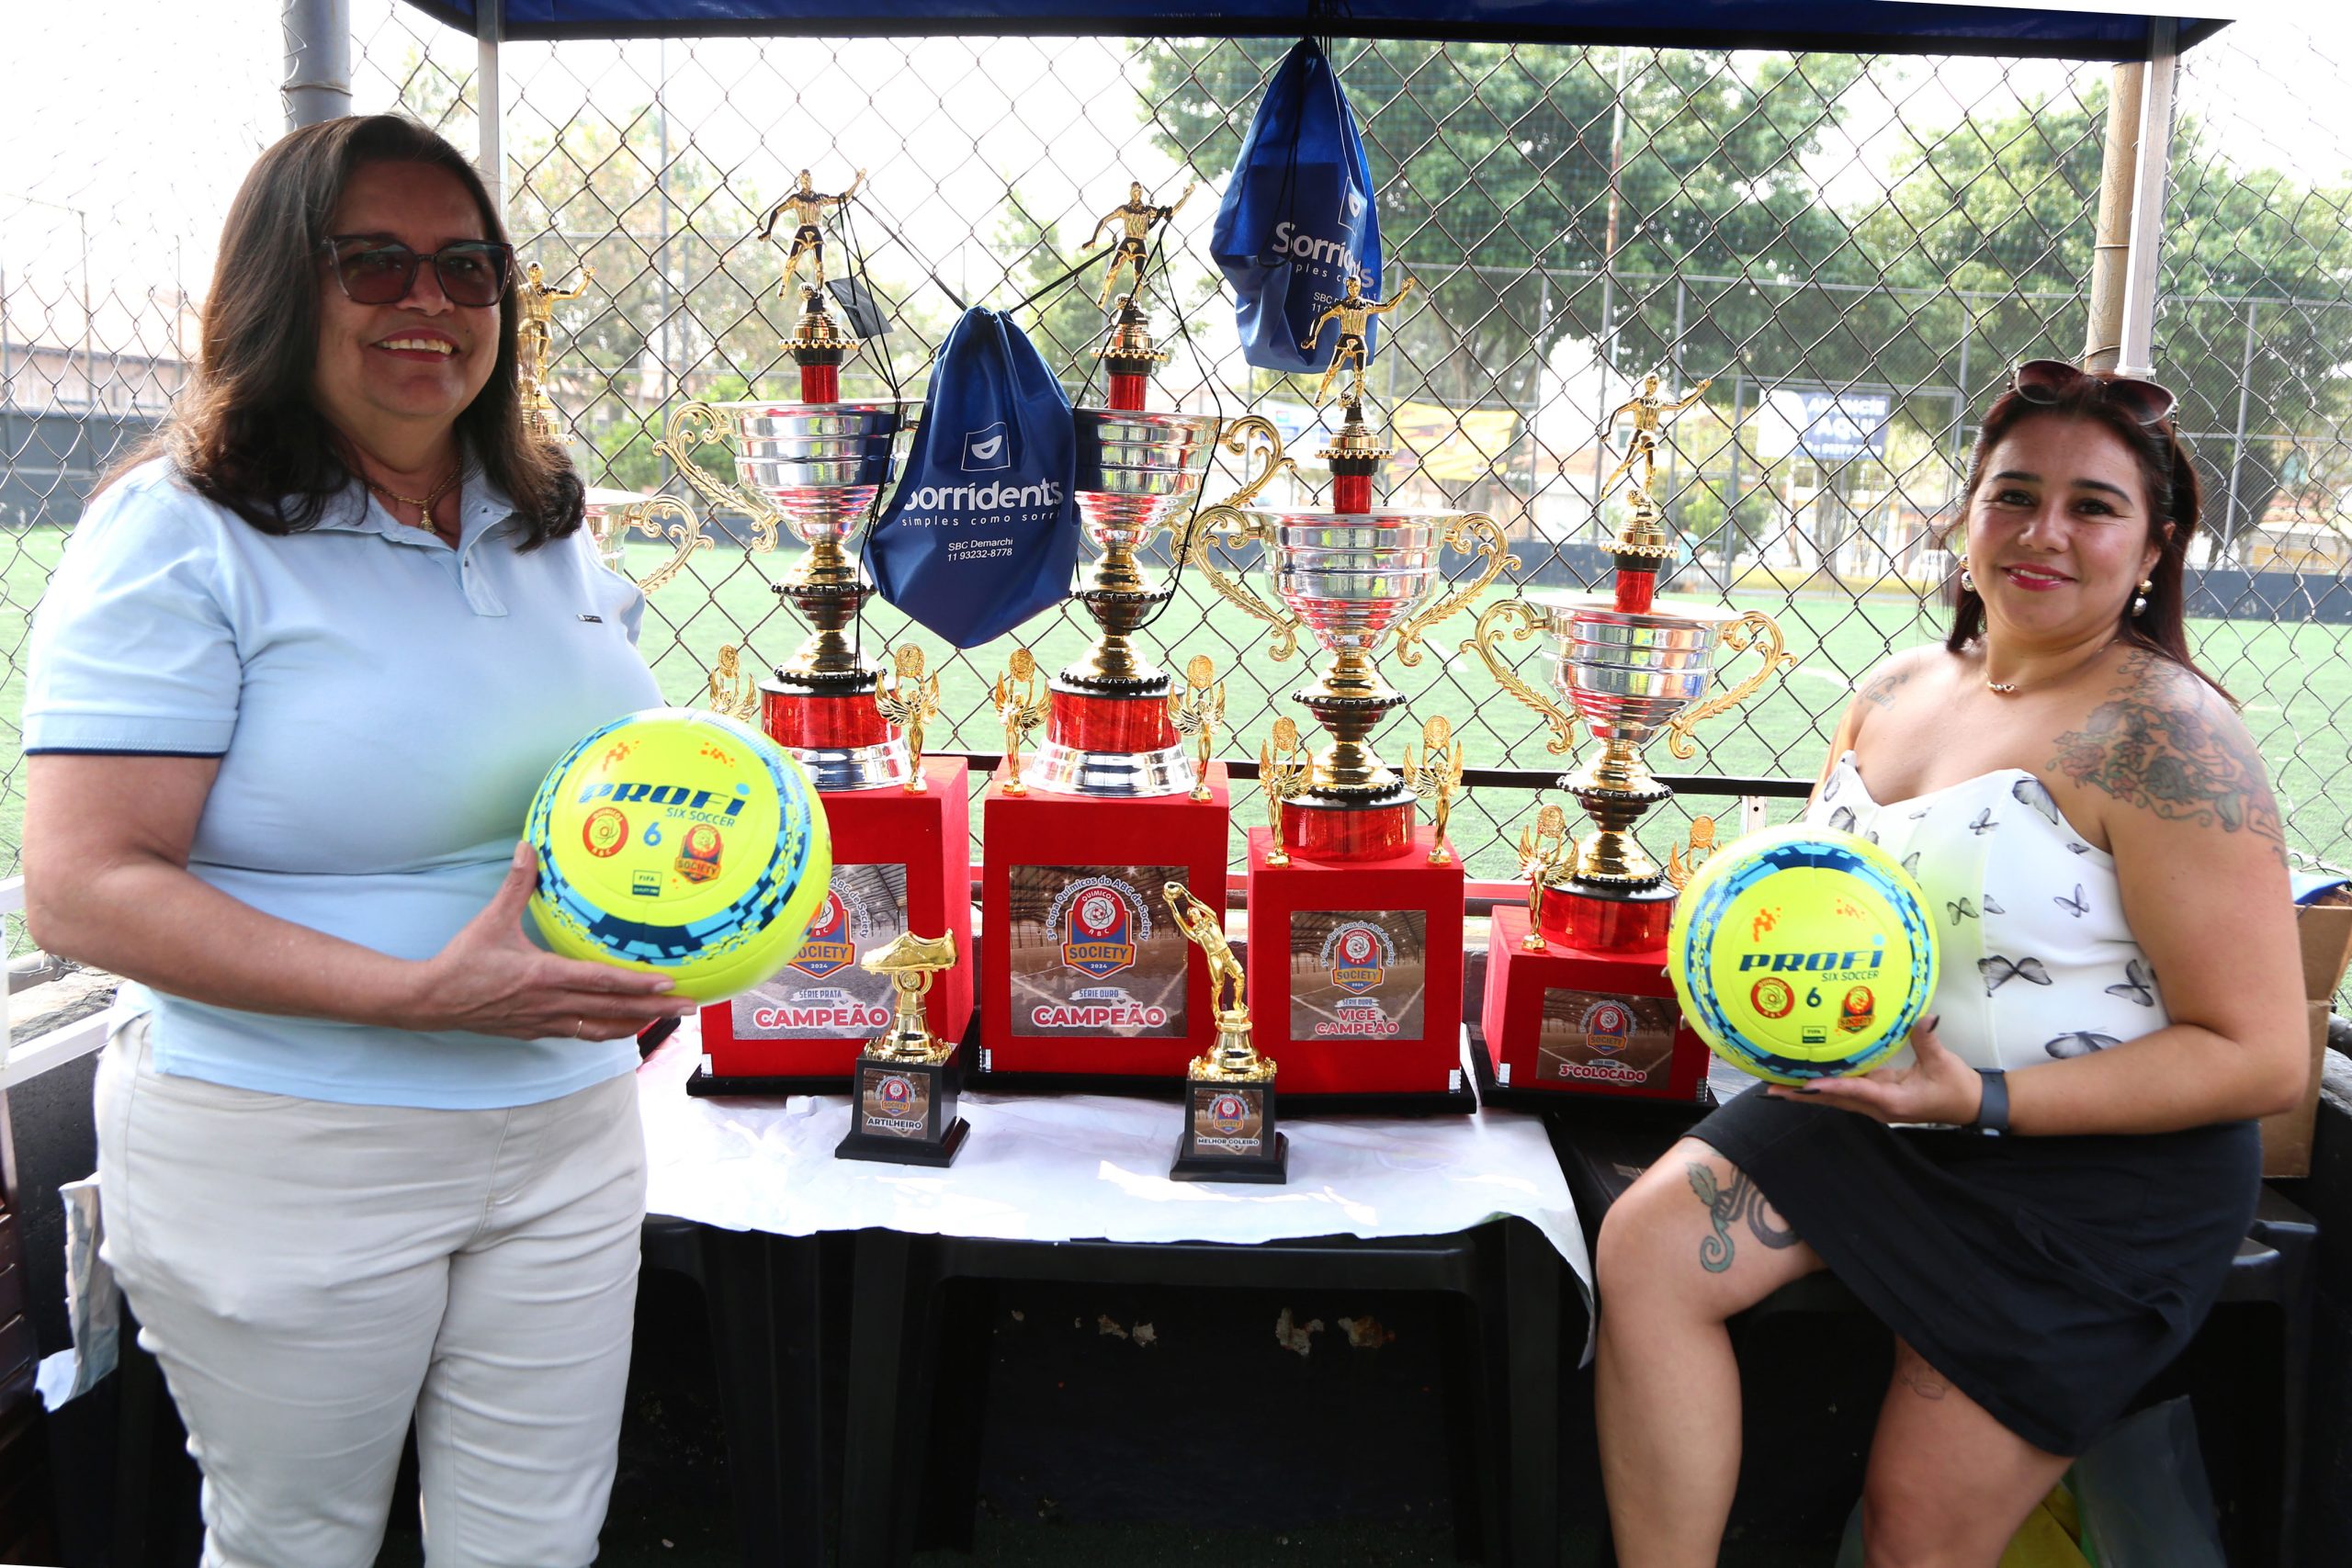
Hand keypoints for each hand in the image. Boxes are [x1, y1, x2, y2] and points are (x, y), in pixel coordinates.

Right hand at [405, 842, 691, 1042]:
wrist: (431, 1001)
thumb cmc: (463, 961)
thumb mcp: (490, 920)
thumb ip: (515, 884)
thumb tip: (529, 846)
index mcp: (543, 975)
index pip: (600, 981)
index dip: (637, 984)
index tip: (668, 983)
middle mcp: (551, 1003)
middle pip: (613, 1009)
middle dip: (655, 1009)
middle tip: (690, 1007)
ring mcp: (546, 1021)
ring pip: (602, 1027)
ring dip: (637, 1023)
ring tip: (668, 1018)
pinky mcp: (537, 1031)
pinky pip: (582, 1034)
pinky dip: (608, 1030)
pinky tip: (624, 1027)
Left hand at [1764, 1013, 1985, 1127]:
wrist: (1969, 1104)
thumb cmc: (1957, 1087)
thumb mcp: (1943, 1062)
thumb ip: (1928, 1039)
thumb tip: (1924, 1017)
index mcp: (1894, 1101)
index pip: (1857, 1091)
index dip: (1832, 1087)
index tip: (1806, 1084)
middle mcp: (1879, 1107)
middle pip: (1834, 1099)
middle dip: (1802, 1095)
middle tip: (1769, 1088)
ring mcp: (1875, 1104)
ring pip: (1835, 1098)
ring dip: (1806, 1093)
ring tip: (1776, 1085)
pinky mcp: (1877, 1097)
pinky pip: (1845, 1092)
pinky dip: (1823, 1086)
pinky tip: (1804, 1078)